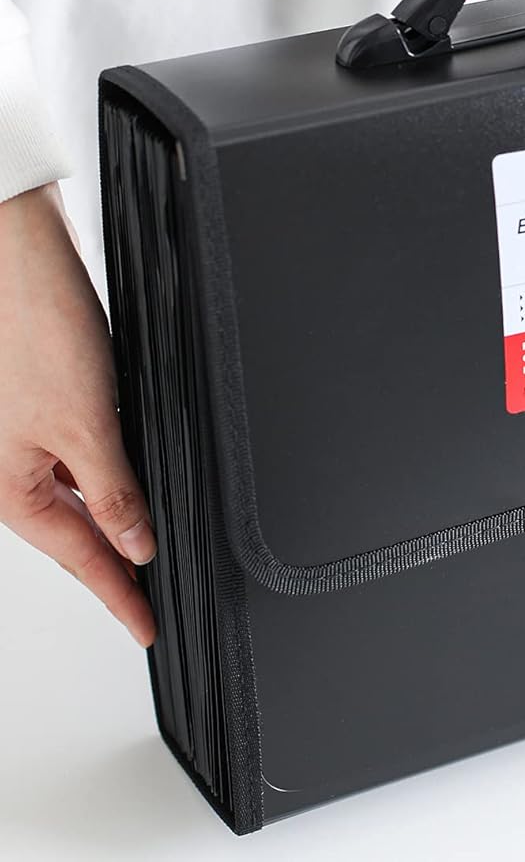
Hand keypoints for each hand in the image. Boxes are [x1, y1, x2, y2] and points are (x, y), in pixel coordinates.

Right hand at [0, 183, 155, 646]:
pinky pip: (76, 447)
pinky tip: (131, 464)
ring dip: (113, 506)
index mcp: (10, 488)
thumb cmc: (31, 326)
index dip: (118, 596)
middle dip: (114, 557)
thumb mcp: (86, 422)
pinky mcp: (39, 393)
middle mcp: (8, 465)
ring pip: (75, 486)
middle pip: (74, 527)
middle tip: (153, 593)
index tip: (147, 629)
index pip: (79, 559)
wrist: (13, 251)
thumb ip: (114, 488)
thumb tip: (135, 542)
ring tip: (153, 538)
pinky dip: (106, 463)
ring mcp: (20, 430)